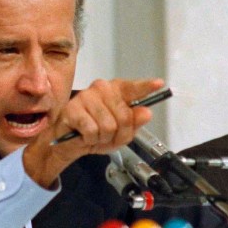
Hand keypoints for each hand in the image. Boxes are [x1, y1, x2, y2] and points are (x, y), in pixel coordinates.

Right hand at [24, 78, 164, 186]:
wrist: (69, 144)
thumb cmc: (96, 134)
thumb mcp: (121, 133)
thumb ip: (134, 122)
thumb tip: (146, 113)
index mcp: (116, 91)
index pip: (133, 88)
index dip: (146, 87)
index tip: (159, 84)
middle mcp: (102, 89)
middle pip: (124, 116)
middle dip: (119, 133)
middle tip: (109, 136)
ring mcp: (86, 97)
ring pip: (108, 126)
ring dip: (103, 138)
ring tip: (95, 135)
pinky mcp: (73, 109)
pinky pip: (92, 130)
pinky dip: (90, 139)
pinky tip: (84, 135)